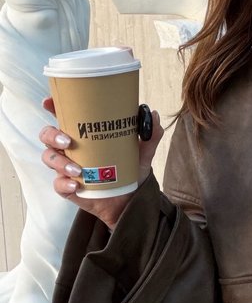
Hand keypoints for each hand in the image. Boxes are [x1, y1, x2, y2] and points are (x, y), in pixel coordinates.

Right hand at [39, 98, 164, 229]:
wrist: (131, 200)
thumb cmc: (131, 171)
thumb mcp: (143, 152)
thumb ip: (150, 135)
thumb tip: (152, 114)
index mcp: (85, 134)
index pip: (64, 116)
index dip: (53, 107)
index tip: (49, 102)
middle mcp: (71, 149)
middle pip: (48, 136)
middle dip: (52, 136)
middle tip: (68, 142)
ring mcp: (67, 168)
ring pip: (49, 158)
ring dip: (59, 162)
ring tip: (77, 170)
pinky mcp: (68, 187)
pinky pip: (58, 184)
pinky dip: (64, 183)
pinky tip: (76, 185)